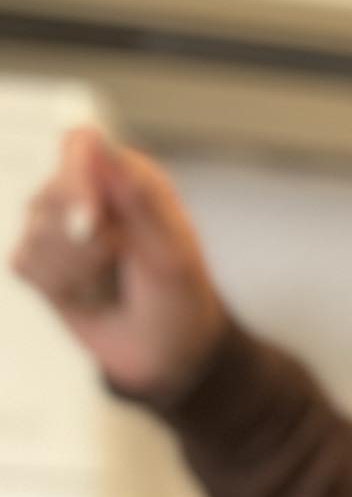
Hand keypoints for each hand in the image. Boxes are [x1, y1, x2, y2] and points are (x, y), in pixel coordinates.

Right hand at [9, 127, 229, 399]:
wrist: (167, 356)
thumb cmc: (179, 300)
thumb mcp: (173, 255)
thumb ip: (137, 199)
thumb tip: (99, 141)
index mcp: (124, 174)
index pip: (78, 144)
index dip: (77, 177)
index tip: (93, 217)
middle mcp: (84, 189)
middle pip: (53, 193)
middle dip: (87, 242)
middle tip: (121, 262)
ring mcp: (53, 223)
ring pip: (37, 233)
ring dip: (79, 271)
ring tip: (112, 284)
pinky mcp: (35, 259)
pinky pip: (27, 264)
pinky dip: (61, 288)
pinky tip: (88, 296)